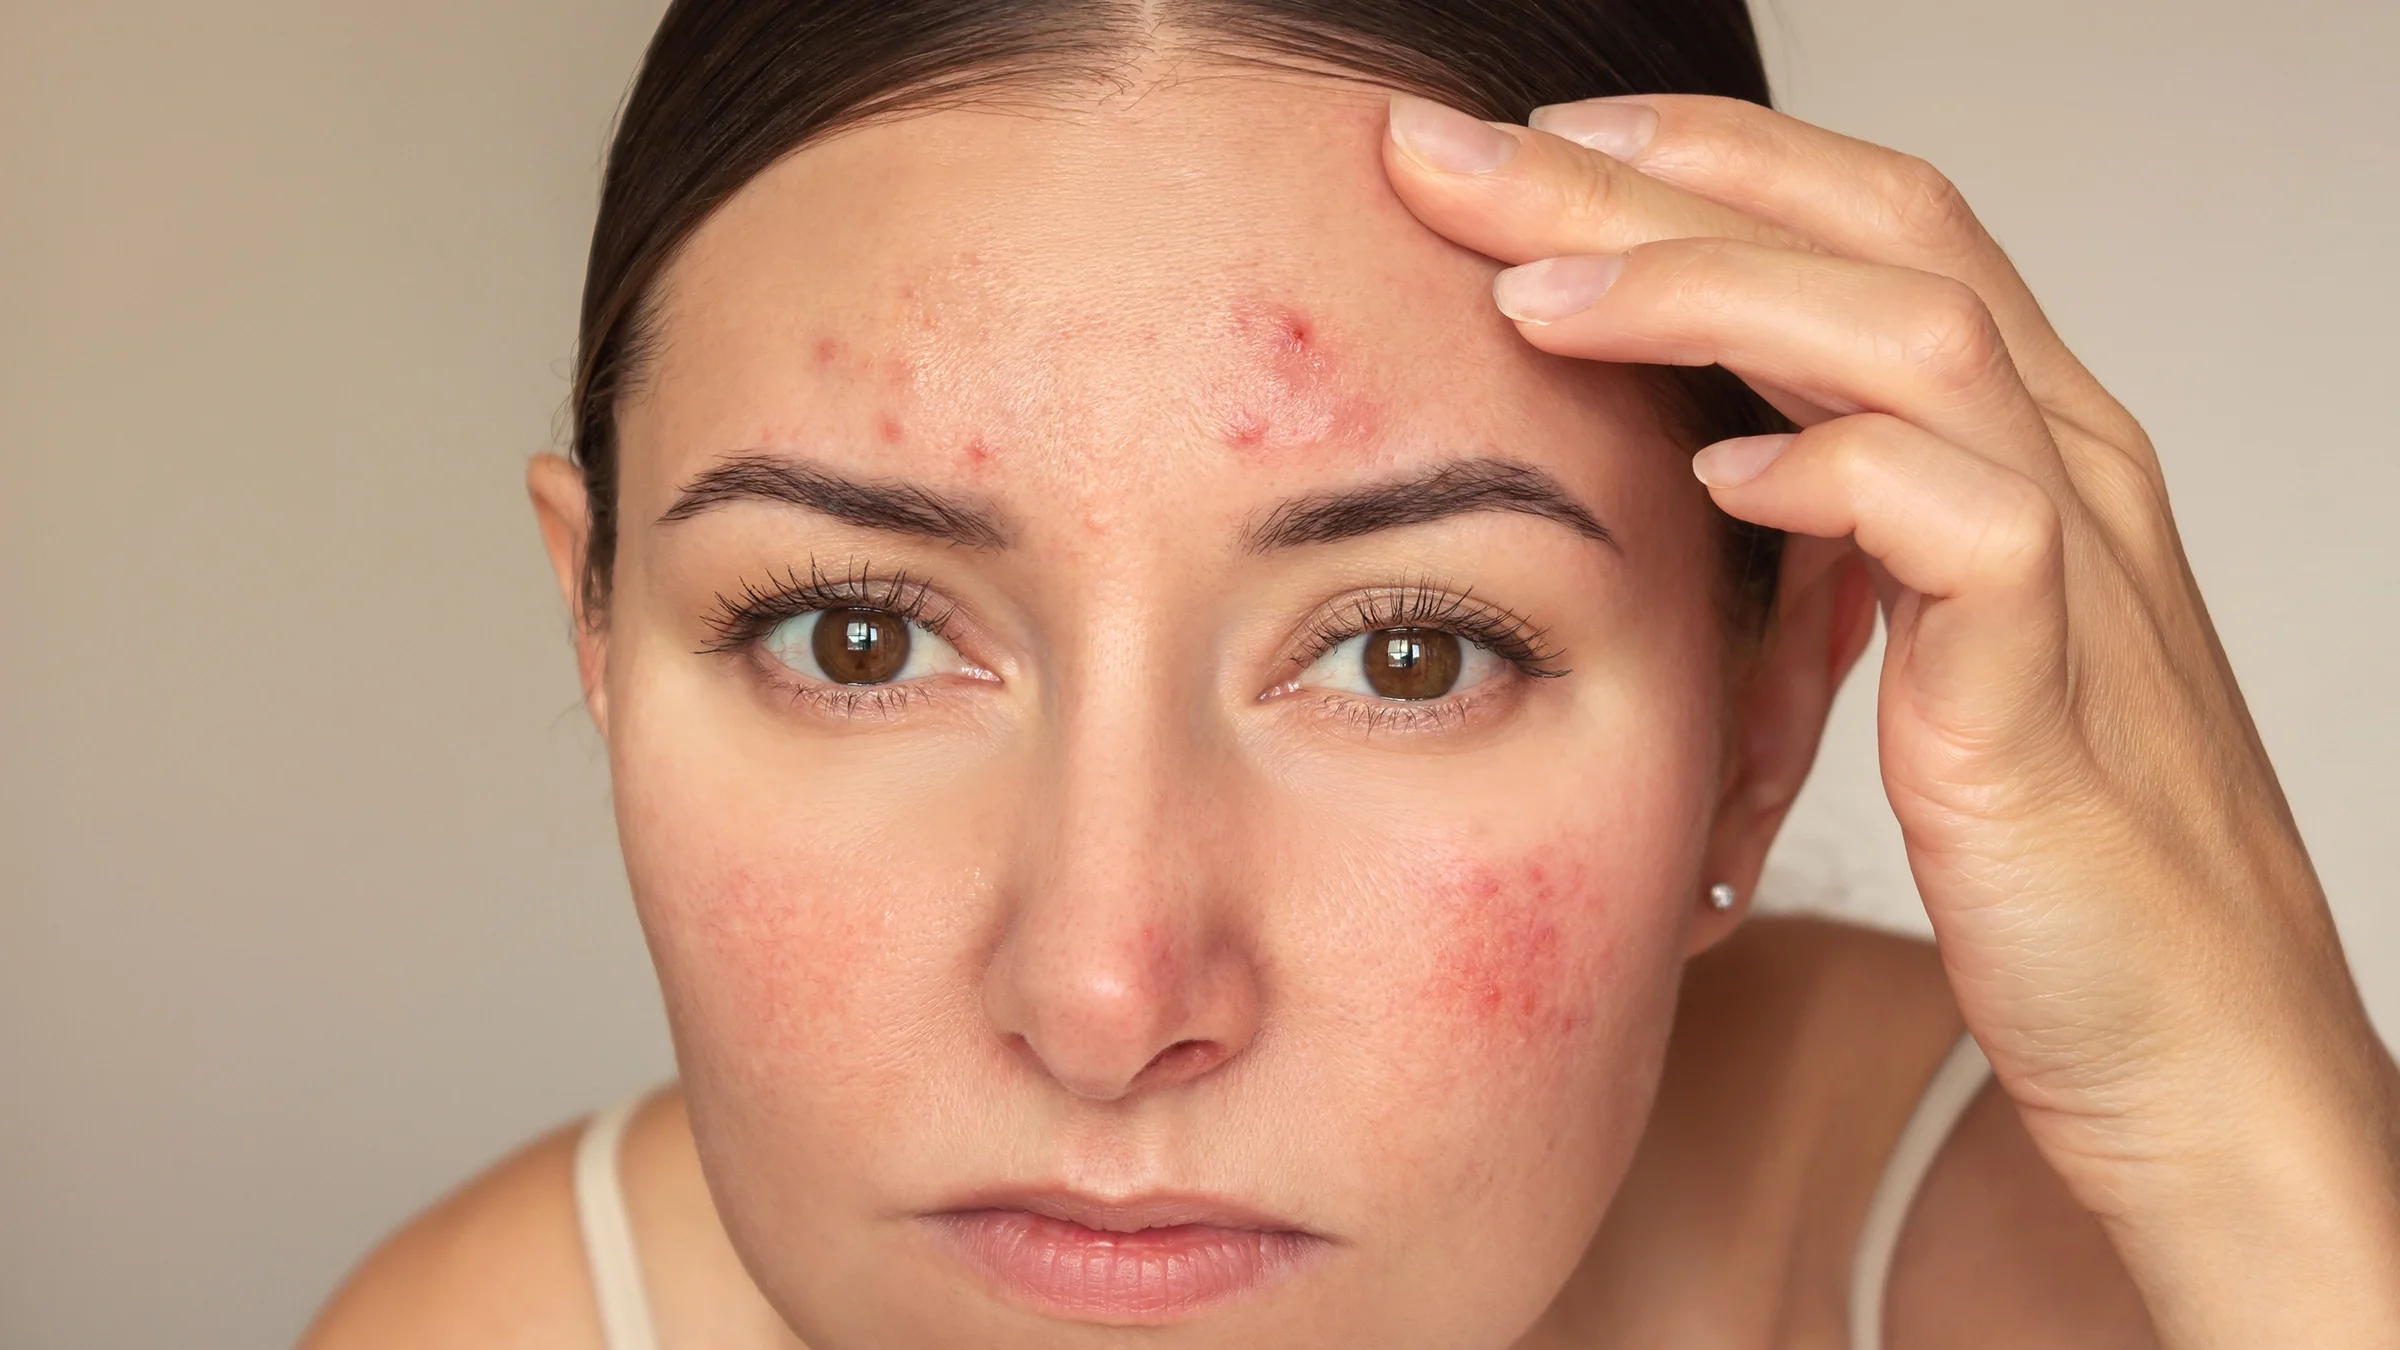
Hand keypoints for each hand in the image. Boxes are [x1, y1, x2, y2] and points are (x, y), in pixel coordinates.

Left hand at [1379, 92, 2399, 1345]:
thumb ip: (1837, 535)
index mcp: (2015, 439)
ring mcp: (2075, 566)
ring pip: (1914, 337)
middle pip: (1868, 233)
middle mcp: (2063, 461)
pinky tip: (1716, 475)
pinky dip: (1839, 477)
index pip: (1864, 219)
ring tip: (1536, 290)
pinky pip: (1964, 531)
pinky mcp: (2053, 697)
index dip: (1697, 160)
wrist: (2191, 1046)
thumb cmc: (2045, 857)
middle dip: (1651, 177)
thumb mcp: (1919, 651)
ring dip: (1713, 291)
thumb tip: (1693, 456)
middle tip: (1458, 153)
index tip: (1520, 144)